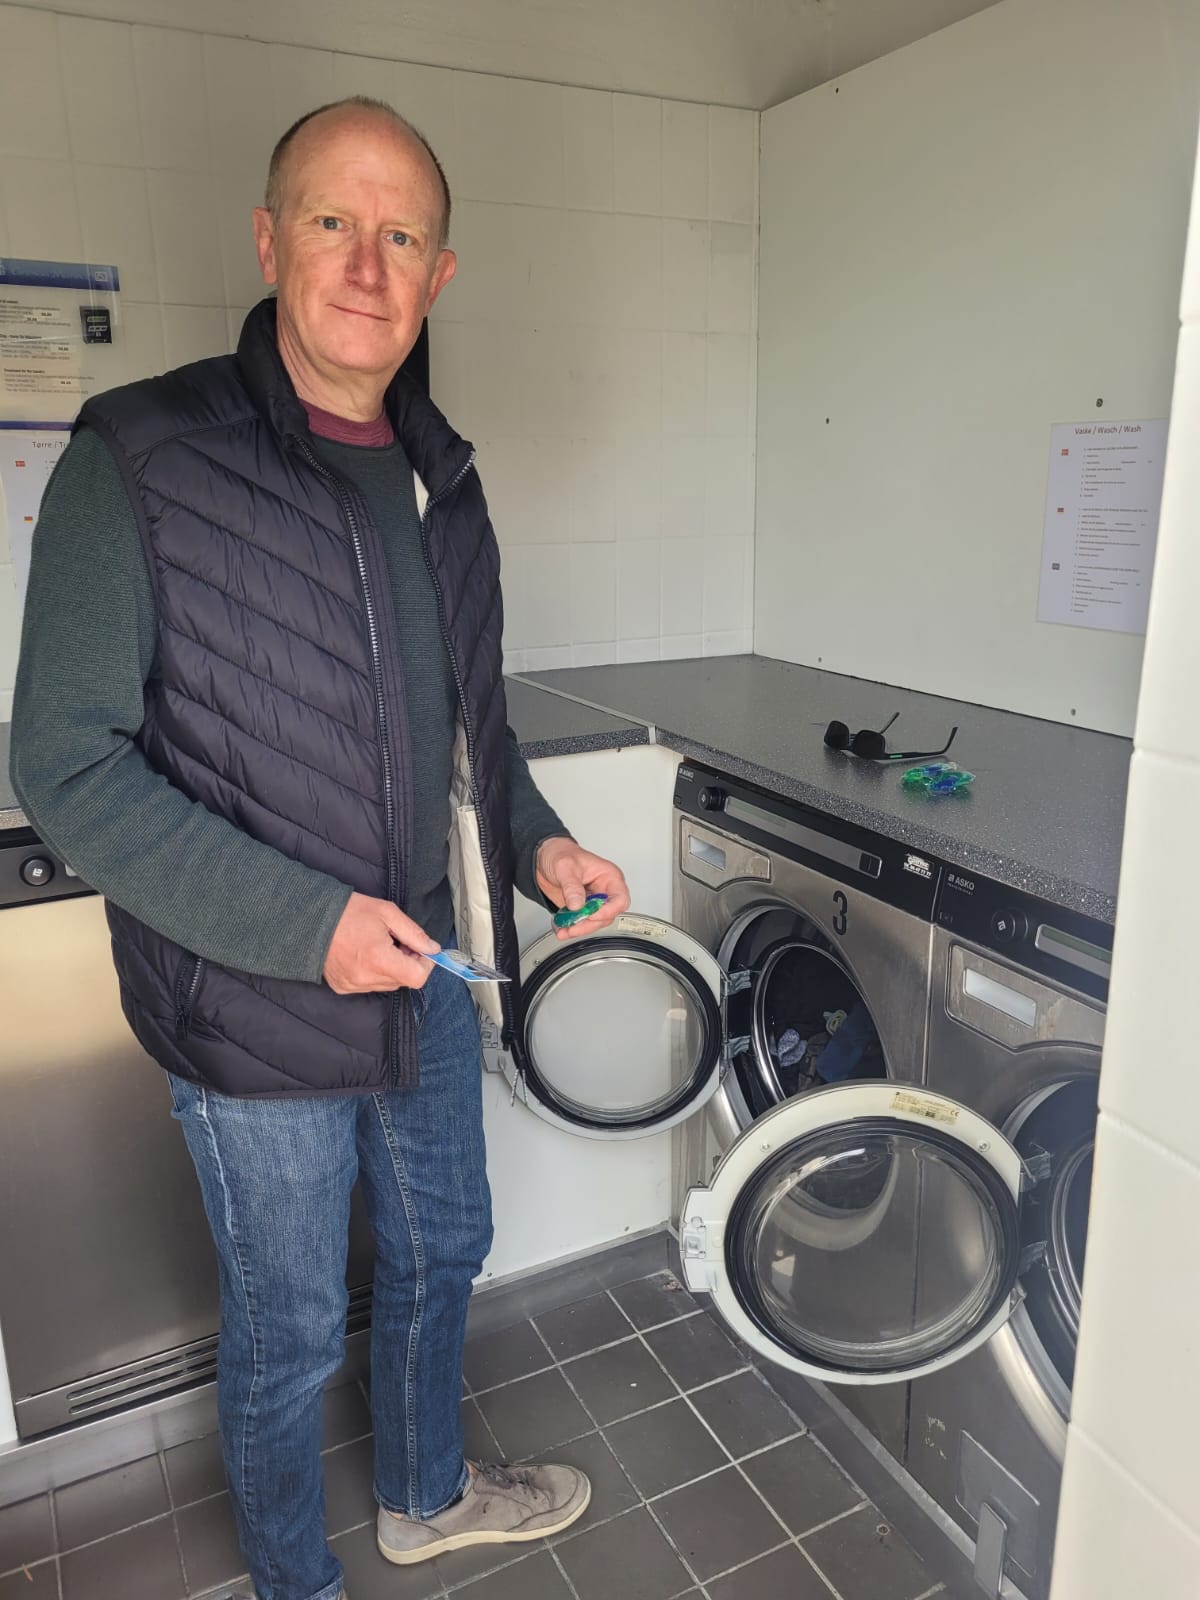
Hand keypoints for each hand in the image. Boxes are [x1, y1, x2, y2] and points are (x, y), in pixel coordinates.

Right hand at [323, 892, 439, 993]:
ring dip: (392, 968)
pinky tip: (365, 954)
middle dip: (408, 963)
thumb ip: (414, 933)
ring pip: (388, 984)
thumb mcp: (387, 913)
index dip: (425, 964)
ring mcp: (353, 985)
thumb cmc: (349, 911)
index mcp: (379, 959)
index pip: (417, 978)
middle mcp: (366, 977)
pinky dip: (374, 973)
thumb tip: (433, 949)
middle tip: (399, 942)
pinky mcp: (343, 987)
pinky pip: (370, 985)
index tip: (421, 950)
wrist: (311, 919)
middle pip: (403, 981)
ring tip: (380, 946)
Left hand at [534, 837, 630, 940]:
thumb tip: (577, 904)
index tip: (591, 914)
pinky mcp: (581, 909)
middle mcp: (604, 891)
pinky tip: (561, 927)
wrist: (544, 857)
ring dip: (579, 928)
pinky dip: (571, 927)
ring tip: (564, 929)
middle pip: (607, 915)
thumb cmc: (561, 853)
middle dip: (589, 923)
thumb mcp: (565, 866)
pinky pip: (581, 923)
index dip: (608, 910)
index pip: (620, 899)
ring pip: (594, 923)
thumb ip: (572, 886)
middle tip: (573, 925)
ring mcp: (593, 901)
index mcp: (609, 877)